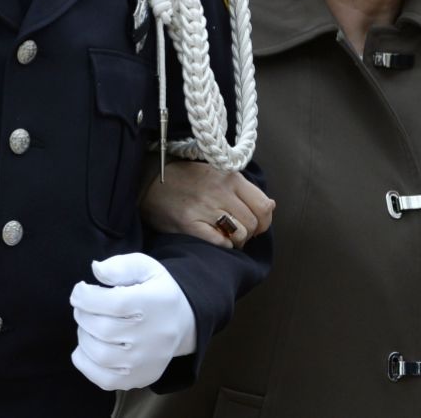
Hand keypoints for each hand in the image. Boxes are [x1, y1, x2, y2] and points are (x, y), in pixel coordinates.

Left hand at [71, 253, 196, 389]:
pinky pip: (101, 377)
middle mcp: (152, 336)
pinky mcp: (139, 378)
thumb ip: (121, 265)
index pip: (111, 302)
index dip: (85, 296)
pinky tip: (91, 345)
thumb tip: (96, 269)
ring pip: (98, 353)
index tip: (80, 290)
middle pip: (101, 328)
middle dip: (83, 314)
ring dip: (84, 336)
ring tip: (90, 325)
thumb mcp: (146, 269)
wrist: (183, 324)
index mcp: (154, 304)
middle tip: (85, 307)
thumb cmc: (157, 293)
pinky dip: (86, 361)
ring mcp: (145, 361)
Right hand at [139, 159, 274, 248]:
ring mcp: (205, 208)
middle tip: (237, 233)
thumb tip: (271, 206)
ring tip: (226, 236)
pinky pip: (220, 242)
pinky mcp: (190, 223)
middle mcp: (221, 191)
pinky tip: (215, 239)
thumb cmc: (186, 179)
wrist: (149, 181)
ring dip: (236, 241)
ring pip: (240, 234)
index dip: (264, 221)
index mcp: (231, 178)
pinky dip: (222, 245)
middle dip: (249, 233)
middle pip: (253, 223)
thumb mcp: (218, 174)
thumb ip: (244, 190)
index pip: (263, 206)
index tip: (256, 225)